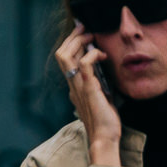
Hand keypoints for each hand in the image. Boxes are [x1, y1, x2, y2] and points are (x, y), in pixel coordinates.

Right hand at [55, 26, 121, 165]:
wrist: (104, 137)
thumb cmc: (104, 121)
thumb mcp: (99, 98)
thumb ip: (96, 85)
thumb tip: (102, 73)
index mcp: (74, 86)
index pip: (65, 60)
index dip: (71, 44)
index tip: (82, 34)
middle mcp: (72, 84)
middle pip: (61, 54)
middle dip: (72, 37)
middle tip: (84, 29)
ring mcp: (78, 86)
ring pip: (66, 56)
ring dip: (78, 42)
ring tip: (90, 37)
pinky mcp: (88, 89)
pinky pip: (84, 64)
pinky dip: (92, 54)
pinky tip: (102, 54)